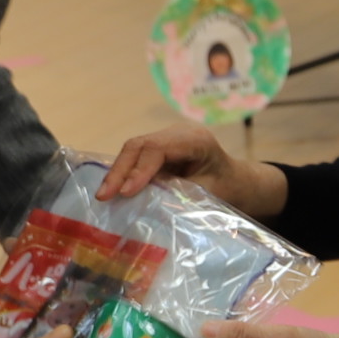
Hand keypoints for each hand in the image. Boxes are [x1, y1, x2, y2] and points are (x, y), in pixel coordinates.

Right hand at [97, 125, 285, 221]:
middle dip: (119, 171)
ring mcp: (164, 139)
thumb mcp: (208, 195)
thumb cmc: (225, 188)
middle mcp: (177, 134)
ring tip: (103, 196)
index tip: (126, 193)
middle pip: (140, 145)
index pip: (159, 149)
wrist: (235, 181)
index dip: (140, 170)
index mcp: (196, 140)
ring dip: (116, 173)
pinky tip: (110, 190)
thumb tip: (147, 203)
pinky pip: (134, 158)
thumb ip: (180, 194)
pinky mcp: (156, 150)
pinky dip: (121, 174)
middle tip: (104, 196)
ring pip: (132, 150)